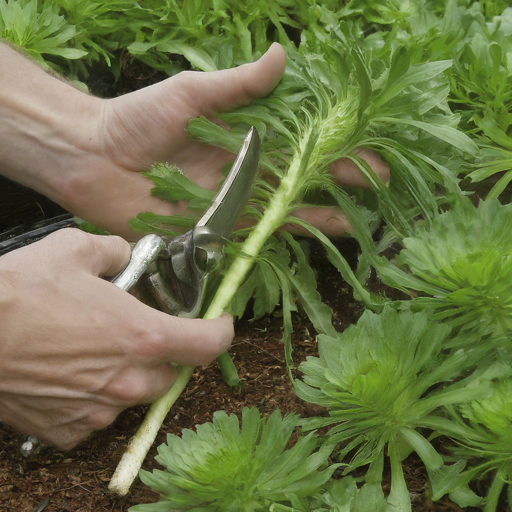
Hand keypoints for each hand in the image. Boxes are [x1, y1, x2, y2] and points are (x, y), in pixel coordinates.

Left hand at [0, 43, 388, 239]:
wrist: (96, 158)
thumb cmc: (138, 118)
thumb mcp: (191, 92)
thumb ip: (237, 85)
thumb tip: (282, 56)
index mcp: (244, 135)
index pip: (302, 139)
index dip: (335, 142)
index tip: (370, 144)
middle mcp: (247, 169)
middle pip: (304, 175)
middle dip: (343, 178)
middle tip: (382, 181)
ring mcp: (236, 201)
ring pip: (290, 207)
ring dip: (327, 211)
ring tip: (362, 217)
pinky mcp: (220, 228)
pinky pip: (261, 233)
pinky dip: (291, 235)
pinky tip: (319, 237)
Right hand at [0, 229, 232, 448]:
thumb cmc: (19, 294)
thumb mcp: (75, 250)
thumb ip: (115, 252)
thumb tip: (125, 256)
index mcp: (144, 336)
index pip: (209, 344)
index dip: (221, 331)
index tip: (220, 322)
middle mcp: (129, 381)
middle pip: (170, 371)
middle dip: (162, 351)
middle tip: (136, 331)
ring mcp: (99, 411)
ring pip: (133, 394)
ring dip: (125, 374)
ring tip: (92, 349)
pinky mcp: (68, 430)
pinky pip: (96, 415)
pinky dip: (92, 396)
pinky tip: (68, 373)